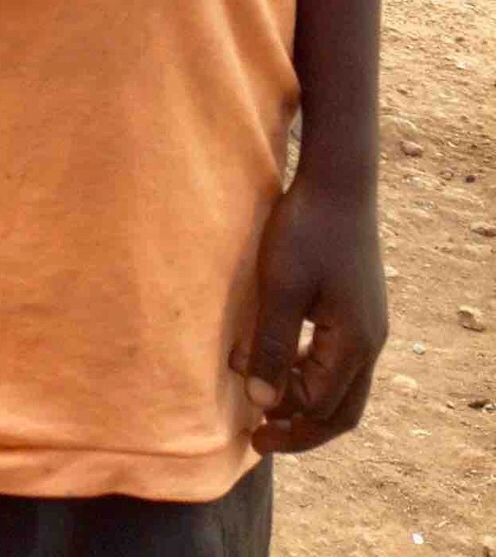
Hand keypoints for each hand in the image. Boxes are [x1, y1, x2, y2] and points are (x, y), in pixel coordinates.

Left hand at [230, 172, 386, 453]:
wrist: (338, 180)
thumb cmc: (305, 230)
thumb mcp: (281, 288)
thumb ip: (273, 346)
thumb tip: (264, 404)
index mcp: (354, 344)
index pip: (321, 407)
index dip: (285, 422)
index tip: (248, 427)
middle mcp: (370, 342)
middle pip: (341, 410)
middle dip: (302, 429)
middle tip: (261, 438)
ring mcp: (368, 324)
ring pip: (343, 385)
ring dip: (305, 399)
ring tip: (266, 403)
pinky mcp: (357, 306)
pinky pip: (339, 359)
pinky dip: (311, 372)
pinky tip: (280, 361)